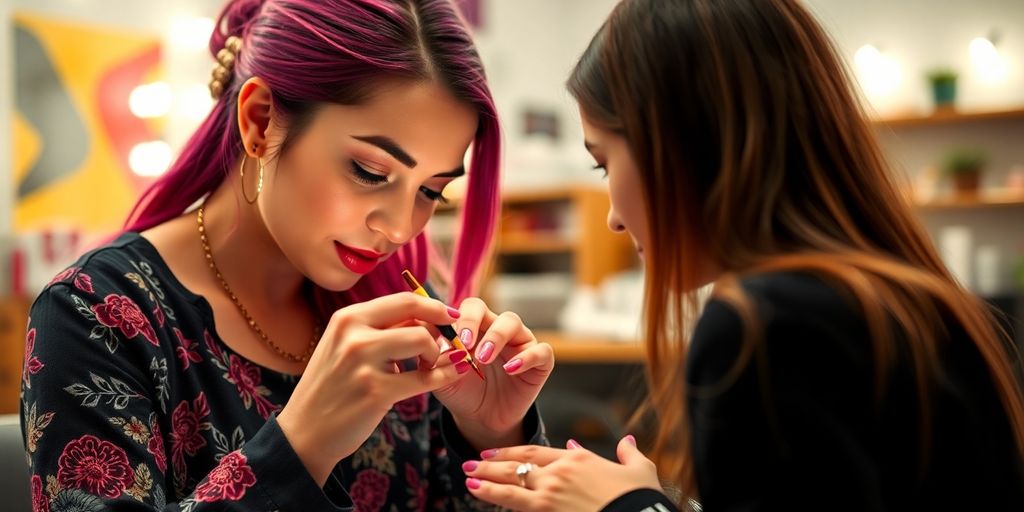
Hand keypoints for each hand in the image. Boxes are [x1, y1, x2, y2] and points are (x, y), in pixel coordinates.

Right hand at [277, 292, 467, 485]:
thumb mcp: (345, 347)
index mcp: (347, 318)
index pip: (402, 300)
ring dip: (436, 353)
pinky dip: (445, 375)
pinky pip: (425, 379)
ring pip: (423, 341)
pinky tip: (451, 375)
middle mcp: (353, 335)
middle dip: (441, 327)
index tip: (450, 315)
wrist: (305, 431)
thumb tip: (426, 318)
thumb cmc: (332, 387)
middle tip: (449, 342)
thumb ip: (380, 330)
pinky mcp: (376, 393)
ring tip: (430, 366)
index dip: (434, 306)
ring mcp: (364, 364)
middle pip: (416, 315)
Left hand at [433, 297, 554, 447]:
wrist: (482, 419)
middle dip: (472, 321)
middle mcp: (495, 329)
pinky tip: (510, 369)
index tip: (447, 337)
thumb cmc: (462, 392)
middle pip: (486, 309)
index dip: (455, 317)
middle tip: (464, 342)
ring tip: (482, 357)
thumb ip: (432, 357)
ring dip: (496, 337)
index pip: (465, 308)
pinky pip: (541, 351)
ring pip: (512, 322)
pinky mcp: (540, 362)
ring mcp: (519, 342)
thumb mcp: (442, 377)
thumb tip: (422, 333)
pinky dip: (527, 357)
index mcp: (472, 327)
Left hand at [463, 436, 662, 510]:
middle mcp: (560, 473)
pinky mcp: (547, 511)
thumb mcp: (638, 470)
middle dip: (492, 463)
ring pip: (510, 482)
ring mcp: (551, 493)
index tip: (495, 452)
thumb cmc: (639, 497)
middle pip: (517, 465)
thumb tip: (626, 441)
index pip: (536, 451)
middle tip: (471, 462)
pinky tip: (478, 492)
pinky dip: (495, 496)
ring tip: (468, 477)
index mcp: (578, 459)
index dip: (513, 452)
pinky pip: (515, 503)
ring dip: (486, 479)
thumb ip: (627, 454)